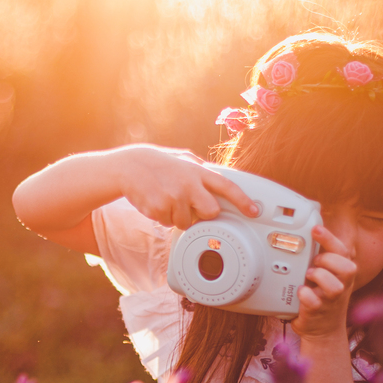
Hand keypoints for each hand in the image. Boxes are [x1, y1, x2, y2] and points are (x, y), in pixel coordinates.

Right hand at [110, 145, 256, 228]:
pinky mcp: (160, 209)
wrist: (128, 167)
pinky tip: (156, 202)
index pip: (227, 187)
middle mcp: (189, 184)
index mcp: (197, 171)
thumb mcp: (183, 159)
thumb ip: (201, 170)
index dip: (243, 201)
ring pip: (187, 222)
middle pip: (211, 212)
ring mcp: (174, 197)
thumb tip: (220, 177)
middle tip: (189, 204)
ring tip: (166, 198)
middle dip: (203, 213)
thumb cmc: (157, 163)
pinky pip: (168, 223)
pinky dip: (163, 217)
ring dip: (178, 215)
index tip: (254, 211)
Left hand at [293, 224, 357, 340]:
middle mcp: (341, 286)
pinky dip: (306, 295)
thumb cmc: (322, 297)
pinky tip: (301, 291)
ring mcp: (330, 301)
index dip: (330, 239)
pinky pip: (314, 302)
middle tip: (315, 261)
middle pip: (348, 268)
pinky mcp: (317, 313)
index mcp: (342, 273)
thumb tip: (310, 231)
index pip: (343, 251)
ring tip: (308, 275)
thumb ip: (322, 257)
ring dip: (320, 277)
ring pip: (335, 287)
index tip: (316, 229)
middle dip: (329, 260)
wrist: (323, 330)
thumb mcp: (327, 275)